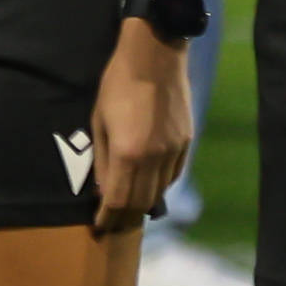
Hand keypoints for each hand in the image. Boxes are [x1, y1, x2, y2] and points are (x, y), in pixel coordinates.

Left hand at [86, 21, 193, 230]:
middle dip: (125, 216)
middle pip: (140, 202)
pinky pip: (173, 175)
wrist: (154, 58)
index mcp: (127, 153)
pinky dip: (160, 186)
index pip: (117, 199)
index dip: (107, 217)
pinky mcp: (186, 142)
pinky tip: (149, 185)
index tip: (100, 227)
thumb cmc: (117, 86)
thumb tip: (101, 190)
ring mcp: (174, 151)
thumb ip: (101, 160)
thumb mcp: (99, 122)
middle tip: (113, 222)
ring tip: (129, 208)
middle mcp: (153, 158)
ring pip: (159, 191)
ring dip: (143, 203)